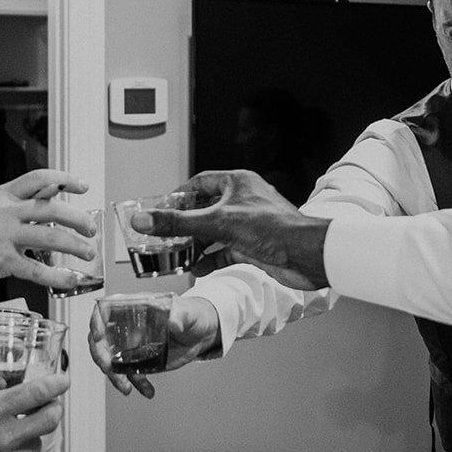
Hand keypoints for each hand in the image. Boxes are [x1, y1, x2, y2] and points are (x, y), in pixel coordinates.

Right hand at [0, 170, 96, 290]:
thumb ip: (18, 202)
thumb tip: (51, 194)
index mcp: (2, 195)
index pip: (39, 178)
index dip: (65, 180)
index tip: (84, 186)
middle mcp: (4, 212)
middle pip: (51, 208)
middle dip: (78, 218)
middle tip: (92, 228)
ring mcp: (3, 237)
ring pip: (49, 236)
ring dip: (75, 245)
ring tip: (88, 252)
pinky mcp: (0, 262)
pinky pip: (36, 270)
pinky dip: (57, 276)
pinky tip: (69, 279)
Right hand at [89, 296, 220, 397]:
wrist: (202, 333)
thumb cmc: (193, 313)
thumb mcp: (188, 312)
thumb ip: (180, 315)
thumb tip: (173, 322)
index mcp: (134, 307)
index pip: (105, 310)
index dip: (96, 322)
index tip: (96, 335)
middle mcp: (128, 326)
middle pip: (102, 339)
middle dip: (101, 356)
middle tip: (109, 368)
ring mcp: (132, 344)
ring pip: (112, 361)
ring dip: (116, 376)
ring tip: (127, 388)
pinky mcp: (140, 360)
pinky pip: (131, 374)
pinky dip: (137, 384)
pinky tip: (147, 391)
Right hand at [133, 171, 330, 289]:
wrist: (306, 255)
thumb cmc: (274, 229)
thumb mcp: (217, 223)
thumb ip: (178, 223)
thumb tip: (144, 219)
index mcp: (237, 183)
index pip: (200, 182)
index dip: (179, 194)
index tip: (161, 208)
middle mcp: (244, 200)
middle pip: (206, 209)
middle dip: (186, 225)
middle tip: (165, 236)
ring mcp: (250, 224)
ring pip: (215, 232)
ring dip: (197, 245)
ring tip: (177, 256)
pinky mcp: (255, 245)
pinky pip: (227, 250)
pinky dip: (212, 259)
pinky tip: (198, 269)